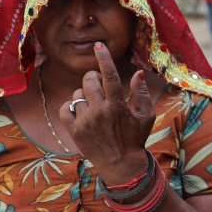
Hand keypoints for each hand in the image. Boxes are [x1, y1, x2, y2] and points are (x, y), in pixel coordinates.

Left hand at [60, 43, 155, 184]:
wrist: (121, 165)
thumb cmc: (135, 138)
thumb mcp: (146, 116)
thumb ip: (141, 93)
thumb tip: (138, 73)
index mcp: (117, 106)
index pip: (109, 76)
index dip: (103, 59)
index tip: (98, 46)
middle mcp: (100, 112)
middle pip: (89, 81)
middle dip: (94, 79)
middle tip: (100, 87)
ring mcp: (85, 122)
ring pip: (78, 94)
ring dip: (85, 96)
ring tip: (94, 106)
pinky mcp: (74, 131)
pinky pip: (66, 109)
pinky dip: (71, 107)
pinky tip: (81, 112)